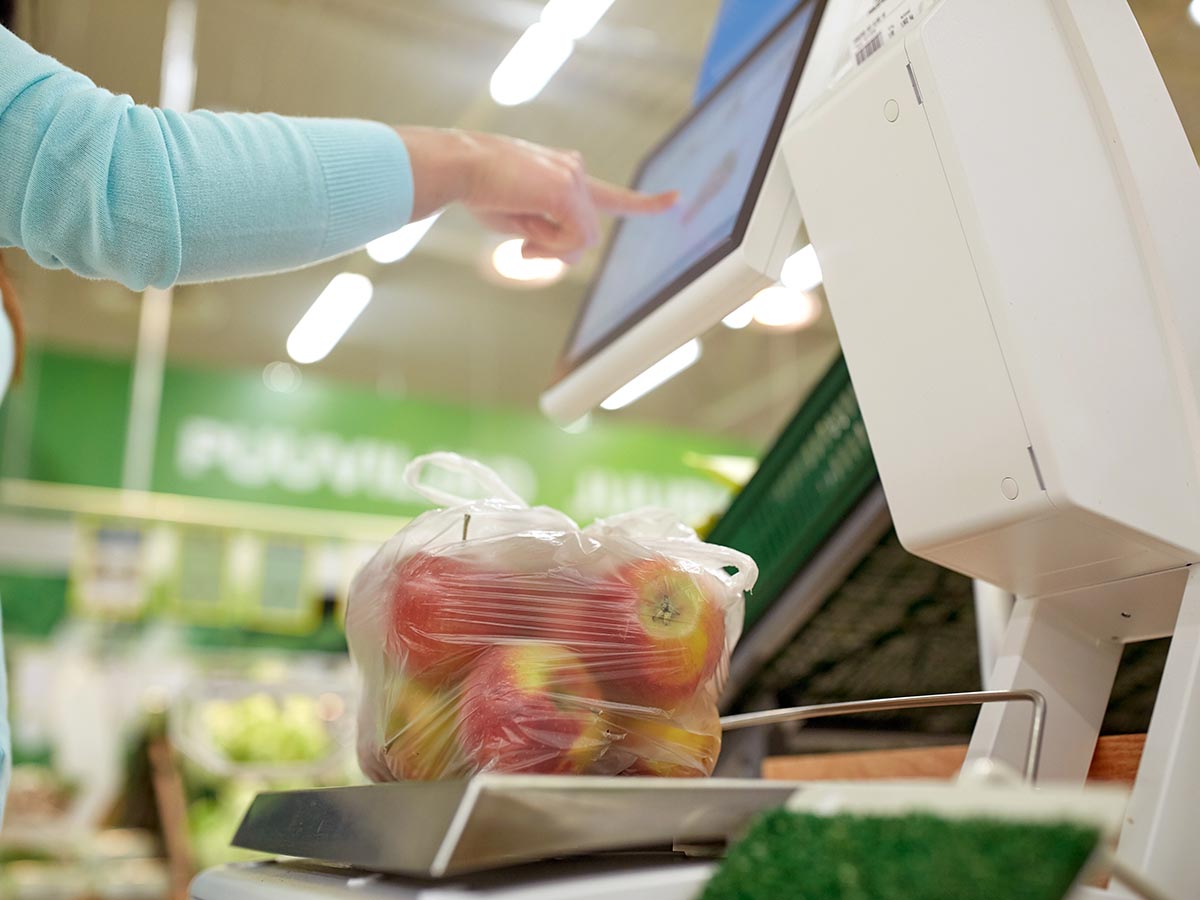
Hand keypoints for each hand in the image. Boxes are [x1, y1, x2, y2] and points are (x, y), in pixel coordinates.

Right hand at [396, 127, 675, 263]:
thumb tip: (575, 254)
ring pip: (582, 241)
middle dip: (556, 249)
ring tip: (518, 224)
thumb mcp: (519, 220)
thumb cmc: (478, 191)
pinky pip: (573, 239)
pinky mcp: (566, 189)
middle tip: (522, 248)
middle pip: (586, 235)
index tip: (677, 199)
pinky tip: (525, 224)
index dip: (645, 203)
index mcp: (564, 174)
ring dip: (549, 246)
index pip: (611, 194)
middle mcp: (574, 170)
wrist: (458, 167)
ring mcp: (572, 176)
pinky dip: (549, 244)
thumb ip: (551, 235)